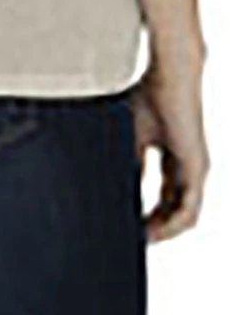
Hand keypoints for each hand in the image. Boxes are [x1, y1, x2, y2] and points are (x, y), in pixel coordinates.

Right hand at [128, 44, 209, 242]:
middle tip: (133, 239)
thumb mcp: (132, 135)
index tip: (129, 225)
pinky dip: (171, 226)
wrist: (170, 74)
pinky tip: (153, 232)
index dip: (147, 214)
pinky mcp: (198, 169)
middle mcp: (188, 167)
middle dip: (153, 227)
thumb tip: (115, 189)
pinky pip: (189, 211)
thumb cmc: (150, 94)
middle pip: (173, 209)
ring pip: (183, 216)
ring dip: (162, 231)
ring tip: (141, 240)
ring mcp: (196, 170)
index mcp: (173, 157)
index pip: (163, 195)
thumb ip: (130, 162)